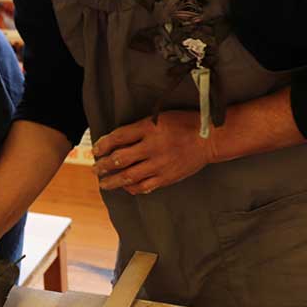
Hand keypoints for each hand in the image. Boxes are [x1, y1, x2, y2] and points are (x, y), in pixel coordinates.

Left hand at [92, 111, 212, 194]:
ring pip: (128, 176)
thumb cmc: (184, 124)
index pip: (118, 137)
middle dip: (102, 165)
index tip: (96, 150)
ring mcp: (159, 164)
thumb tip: (116, 141)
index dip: (103, 145)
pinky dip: (131, 188)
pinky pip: (143, 186)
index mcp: (150, 128)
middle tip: (95, 168)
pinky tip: (125, 187)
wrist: (211, 138)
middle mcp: (152, 147)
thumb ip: (140, 129)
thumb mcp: (161, 118)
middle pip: (119, 159)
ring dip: (112, 181)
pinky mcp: (166, 177)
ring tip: (103, 182)